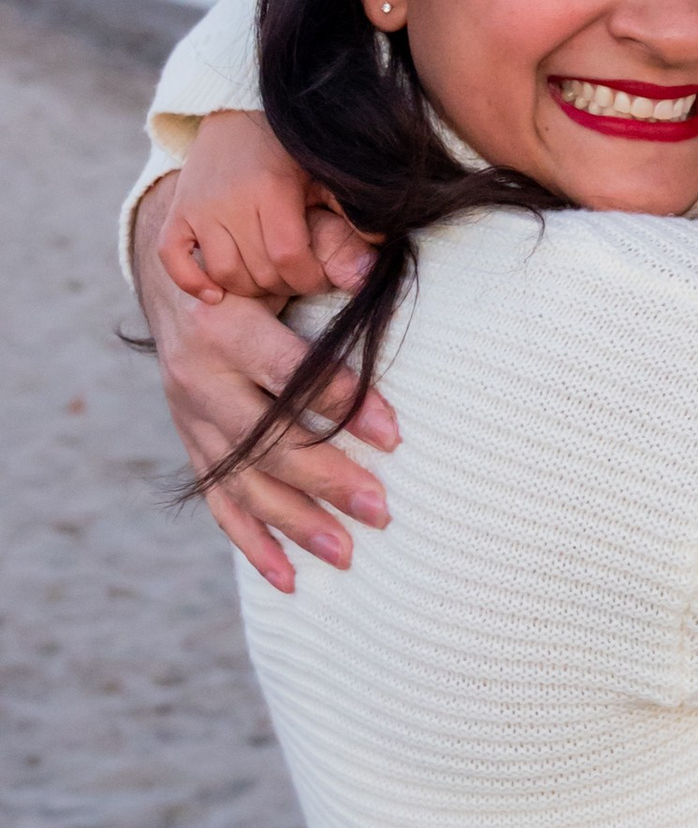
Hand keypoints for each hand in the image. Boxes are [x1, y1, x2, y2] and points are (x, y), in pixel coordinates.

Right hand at [131, 173, 398, 592]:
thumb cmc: (250, 256)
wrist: (171, 268)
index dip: (342, 404)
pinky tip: (287, 580)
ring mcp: (188, 415)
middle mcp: (197, 376)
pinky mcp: (191, 440)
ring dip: (295, 523)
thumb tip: (376, 268)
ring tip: (348, 554)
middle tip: (382, 510)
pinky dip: (251, 543)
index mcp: (224, 324)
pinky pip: (218, 501)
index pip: (289, 374)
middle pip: (265, 440)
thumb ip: (329, 253)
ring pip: (242, 481)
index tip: (396, 435)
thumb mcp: (284, 247)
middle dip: (326, 479)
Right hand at [155, 106, 374, 304]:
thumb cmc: (292, 152)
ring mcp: (198, 207)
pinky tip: (216, 293)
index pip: (290, 258)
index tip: (318, 277)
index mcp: (271, 189)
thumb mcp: (326, 177)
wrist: (239, 115)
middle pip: (259, 271)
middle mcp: (230, 200)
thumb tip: (374, 260)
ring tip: (268, 277)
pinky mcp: (176, 213)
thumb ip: (352, 217)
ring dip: (249, 287)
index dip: (309, 279)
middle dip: (285, 284)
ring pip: (224, 272)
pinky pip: (172, 257)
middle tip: (296, 275)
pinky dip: (192, 281)